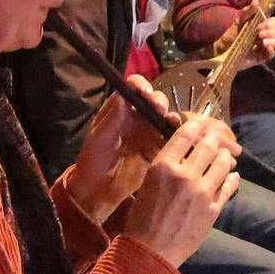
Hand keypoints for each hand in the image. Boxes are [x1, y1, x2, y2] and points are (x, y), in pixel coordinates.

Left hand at [63, 83, 170, 225]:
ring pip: (165, 117)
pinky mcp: (158, 148)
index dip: (141, 85)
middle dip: (159, 101)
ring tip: (172, 121)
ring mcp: (149, 132)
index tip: (146, 92)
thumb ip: (112, 118)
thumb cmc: (93, 160)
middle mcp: (137, 116)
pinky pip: (171, 138)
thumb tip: (123, 96)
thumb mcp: (99, 138)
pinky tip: (181, 135)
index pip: (133, 88)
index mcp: (120, 109)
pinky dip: (178, 134)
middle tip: (159, 109)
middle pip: (154, 100)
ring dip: (171, 116)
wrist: (99, 188)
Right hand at [119, 115, 239, 266]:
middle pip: (208, 146)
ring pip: (222, 163)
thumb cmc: (141, 221)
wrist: (149, 254)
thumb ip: (165, 167)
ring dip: (225, 156)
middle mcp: (184, 175)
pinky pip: (228, 187)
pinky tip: (232, 175)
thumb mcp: (147, 185)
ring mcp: (202, 193)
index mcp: (163, 166)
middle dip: (214, 138)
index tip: (201, 123)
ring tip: (225, 155)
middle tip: (216, 137)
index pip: (185, 134)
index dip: (196, 125)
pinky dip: (231, 178)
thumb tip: (183, 153)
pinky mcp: (213, 210)